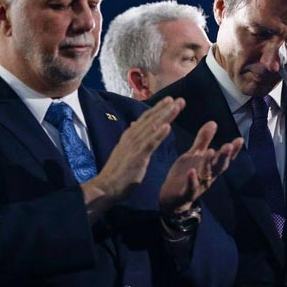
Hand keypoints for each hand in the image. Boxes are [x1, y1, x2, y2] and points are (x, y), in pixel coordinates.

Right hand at [82, 97, 184, 219]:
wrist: (106, 186)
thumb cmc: (117, 171)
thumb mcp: (124, 150)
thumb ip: (131, 138)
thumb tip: (134, 124)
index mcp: (130, 135)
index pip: (146, 118)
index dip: (158, 108)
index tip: (171, 100)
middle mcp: (132, 137)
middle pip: (151, 119)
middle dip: (166, 108)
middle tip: (180, 99)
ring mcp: (134, 146)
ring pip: (152, 128)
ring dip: (165, 116)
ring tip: (176, 106)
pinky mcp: (137, 157)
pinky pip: (150, 144)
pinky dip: (158, 135)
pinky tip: (167, 127)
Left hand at [159, 121, 243, 215]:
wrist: (170, 196)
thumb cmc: (186, 174)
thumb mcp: (194, 155)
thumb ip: (203, 140)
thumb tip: (213, 122)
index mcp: (210, 167)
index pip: (224, 158)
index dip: (233, 150)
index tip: (239, 140)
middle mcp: (207, 176)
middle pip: (218, 166)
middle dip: (224, 156)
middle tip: (229, 145)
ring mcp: (198, 185)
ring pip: (206, 175)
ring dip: (209, 163)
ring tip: (212, 151)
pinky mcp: (186, 193)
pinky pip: (191, 187)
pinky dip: (192, 180)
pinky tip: (192, 172)